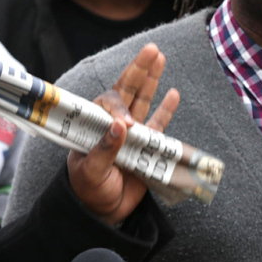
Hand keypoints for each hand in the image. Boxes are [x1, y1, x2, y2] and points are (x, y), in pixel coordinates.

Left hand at [67, 43, 179, 224]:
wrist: (101, 212)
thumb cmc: (88, 190)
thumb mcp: (90, 172)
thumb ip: (104, 150)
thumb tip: (120, 126)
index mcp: (92, 126)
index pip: (107, 104)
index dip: (118, 108)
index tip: (128, 125)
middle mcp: (111, 125)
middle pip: (126, 91)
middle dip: (138, 70)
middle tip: (151, 49)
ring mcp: (130, 134)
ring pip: (142, 101)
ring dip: (151, 81)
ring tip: (160, 57)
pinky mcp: (145, 147)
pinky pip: (158, 125)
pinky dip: (166, 110)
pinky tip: (173, 93)